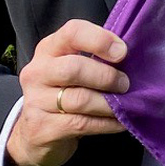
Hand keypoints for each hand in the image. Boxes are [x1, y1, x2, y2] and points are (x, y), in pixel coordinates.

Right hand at [6, 19, 129, 165]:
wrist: (36, 133)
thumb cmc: (65, 91)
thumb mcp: (75, 67)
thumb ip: (96, 57)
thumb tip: (128, 55)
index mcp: (49, 49)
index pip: (72, 32)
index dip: (100, 40)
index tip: (122, 52)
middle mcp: (37, 72)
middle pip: (73, 68)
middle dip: (106, 77)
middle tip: (124, 84)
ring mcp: (35, 101)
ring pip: (79, 100)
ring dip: (109, 104)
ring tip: (124, 105)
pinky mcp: (41, 128)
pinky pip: (81, 124)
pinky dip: (106, 123)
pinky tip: (119, 122)